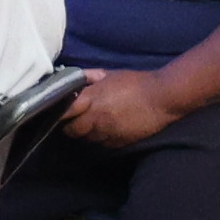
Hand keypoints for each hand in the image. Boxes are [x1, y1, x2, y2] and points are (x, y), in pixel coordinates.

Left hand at [60, 66, 183, 151]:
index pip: (63, 112)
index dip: (57, 113)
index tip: (56, 111)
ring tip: (92, 123)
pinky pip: (102, 144)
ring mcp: (106, 133)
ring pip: (86, 139)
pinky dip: (101, 138)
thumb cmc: (136, 82)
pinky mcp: (118, 143)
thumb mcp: (110, 74)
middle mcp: (95, 119)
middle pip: (71, 130)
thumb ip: (90, 78)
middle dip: (70, 125)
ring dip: (85, 132)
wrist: (163, 98)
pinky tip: (107, 129)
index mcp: (90, 99)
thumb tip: (74, 78)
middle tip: (75, 118)